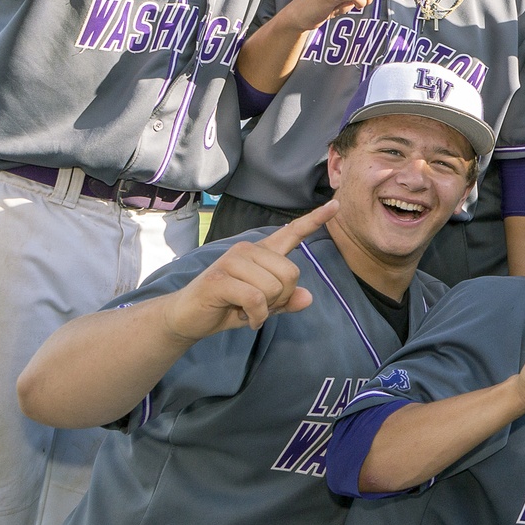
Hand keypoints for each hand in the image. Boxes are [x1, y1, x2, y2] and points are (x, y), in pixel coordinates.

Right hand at [164, 202, 335, 338]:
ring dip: (266, 309)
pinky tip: (246, 319)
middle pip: (291, 273)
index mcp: (262, 253)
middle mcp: (248, 250)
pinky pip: (257, 298)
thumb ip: (287, 300)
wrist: (188, 318)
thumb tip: (307, 298)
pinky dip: (257, 316)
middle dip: (281, 298)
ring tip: (247, 310)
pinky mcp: (220, 278)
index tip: (336, 205)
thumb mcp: (265, 306)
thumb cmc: (228, 306)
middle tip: (260, 306)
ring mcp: (232, 261)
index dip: (315, 220)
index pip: (292, 232)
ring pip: (274, 287)